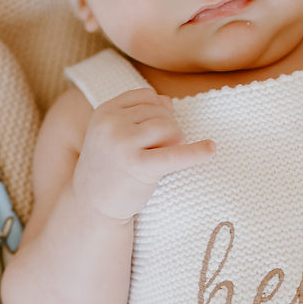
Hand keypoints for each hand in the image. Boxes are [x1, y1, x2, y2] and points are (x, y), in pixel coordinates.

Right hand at [73, 87, 214, 221]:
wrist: (91, 207)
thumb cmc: (108, 168)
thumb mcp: (114, 134)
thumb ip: (139, 114)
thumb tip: (168, 101)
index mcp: (104, 111)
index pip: (147, 96)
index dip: (158, 112)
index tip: (153, 134)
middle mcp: (111, 124)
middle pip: (161, 112)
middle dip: (167, 130)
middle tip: (154, 153)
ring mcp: (123, 144)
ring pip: (169, 127)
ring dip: (175, 142)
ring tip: (161, 160)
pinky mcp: (138, 167)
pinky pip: (175, 155)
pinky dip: (196, 152)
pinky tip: (211, 149)